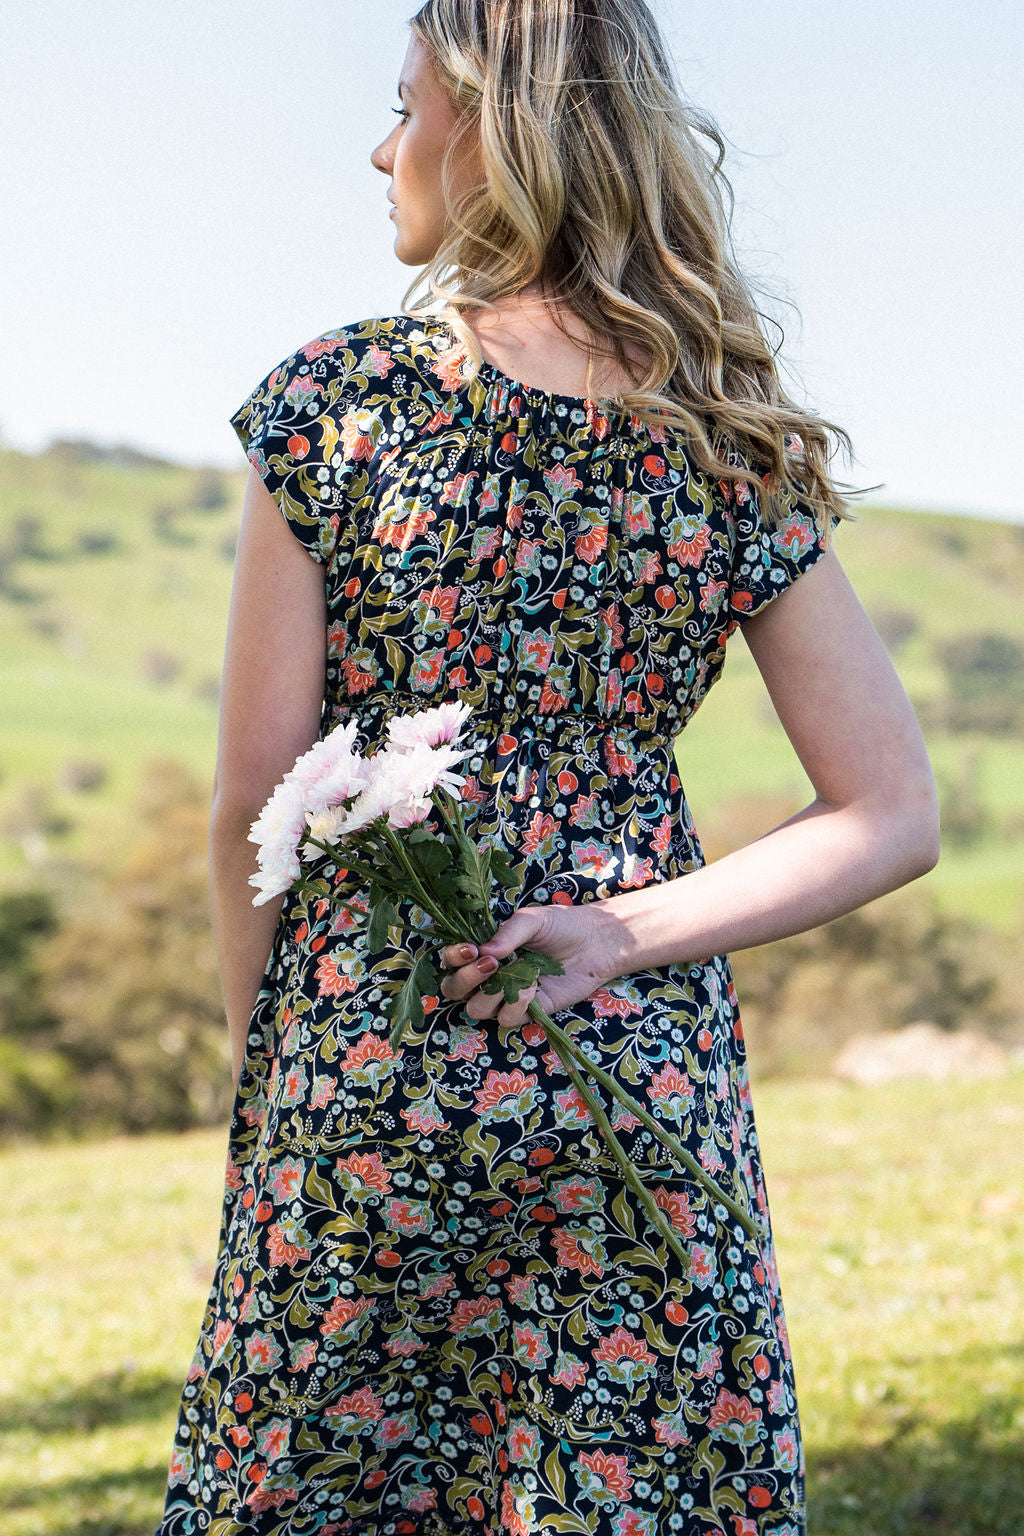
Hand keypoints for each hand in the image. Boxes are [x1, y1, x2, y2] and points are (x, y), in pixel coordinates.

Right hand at [439, 901, 627, 1026]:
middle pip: (454, 990)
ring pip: (476, 1009)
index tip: (469, 950)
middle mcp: (487, 975)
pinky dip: (517, 1005)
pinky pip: (506, 1019)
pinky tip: (533, 987)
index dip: (452, 958)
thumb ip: (507, 934)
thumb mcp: (532, 920)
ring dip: (491, 995)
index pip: (450, 960)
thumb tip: (483, 952)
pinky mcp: (526, 1013)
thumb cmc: (561, 925)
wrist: (596, 943)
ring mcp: (505, 996)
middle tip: (490, 965)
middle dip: (466, 980)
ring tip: (517, 973)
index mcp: (482, 950)